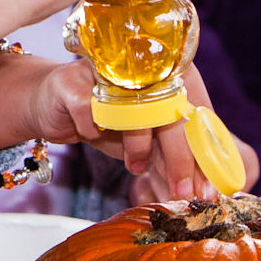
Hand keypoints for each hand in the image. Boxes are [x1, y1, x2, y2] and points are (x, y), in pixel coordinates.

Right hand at [25, 58, 207, 201]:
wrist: (50, 103)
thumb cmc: (103, 118)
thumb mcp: (144, 135)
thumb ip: (170, 150)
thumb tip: (205, 187)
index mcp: (160, 71)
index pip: (193, 108)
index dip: (204, 148)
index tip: (209, 186)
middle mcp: (135, 67)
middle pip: (169, 112)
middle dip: (180, 160)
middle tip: (184, 193)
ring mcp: (102, 71)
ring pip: (133, 113)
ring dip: (139, 148)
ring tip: (137, 167)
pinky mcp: (71, 82)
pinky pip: (90, 115)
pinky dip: (93, 133)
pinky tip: (92, 135)